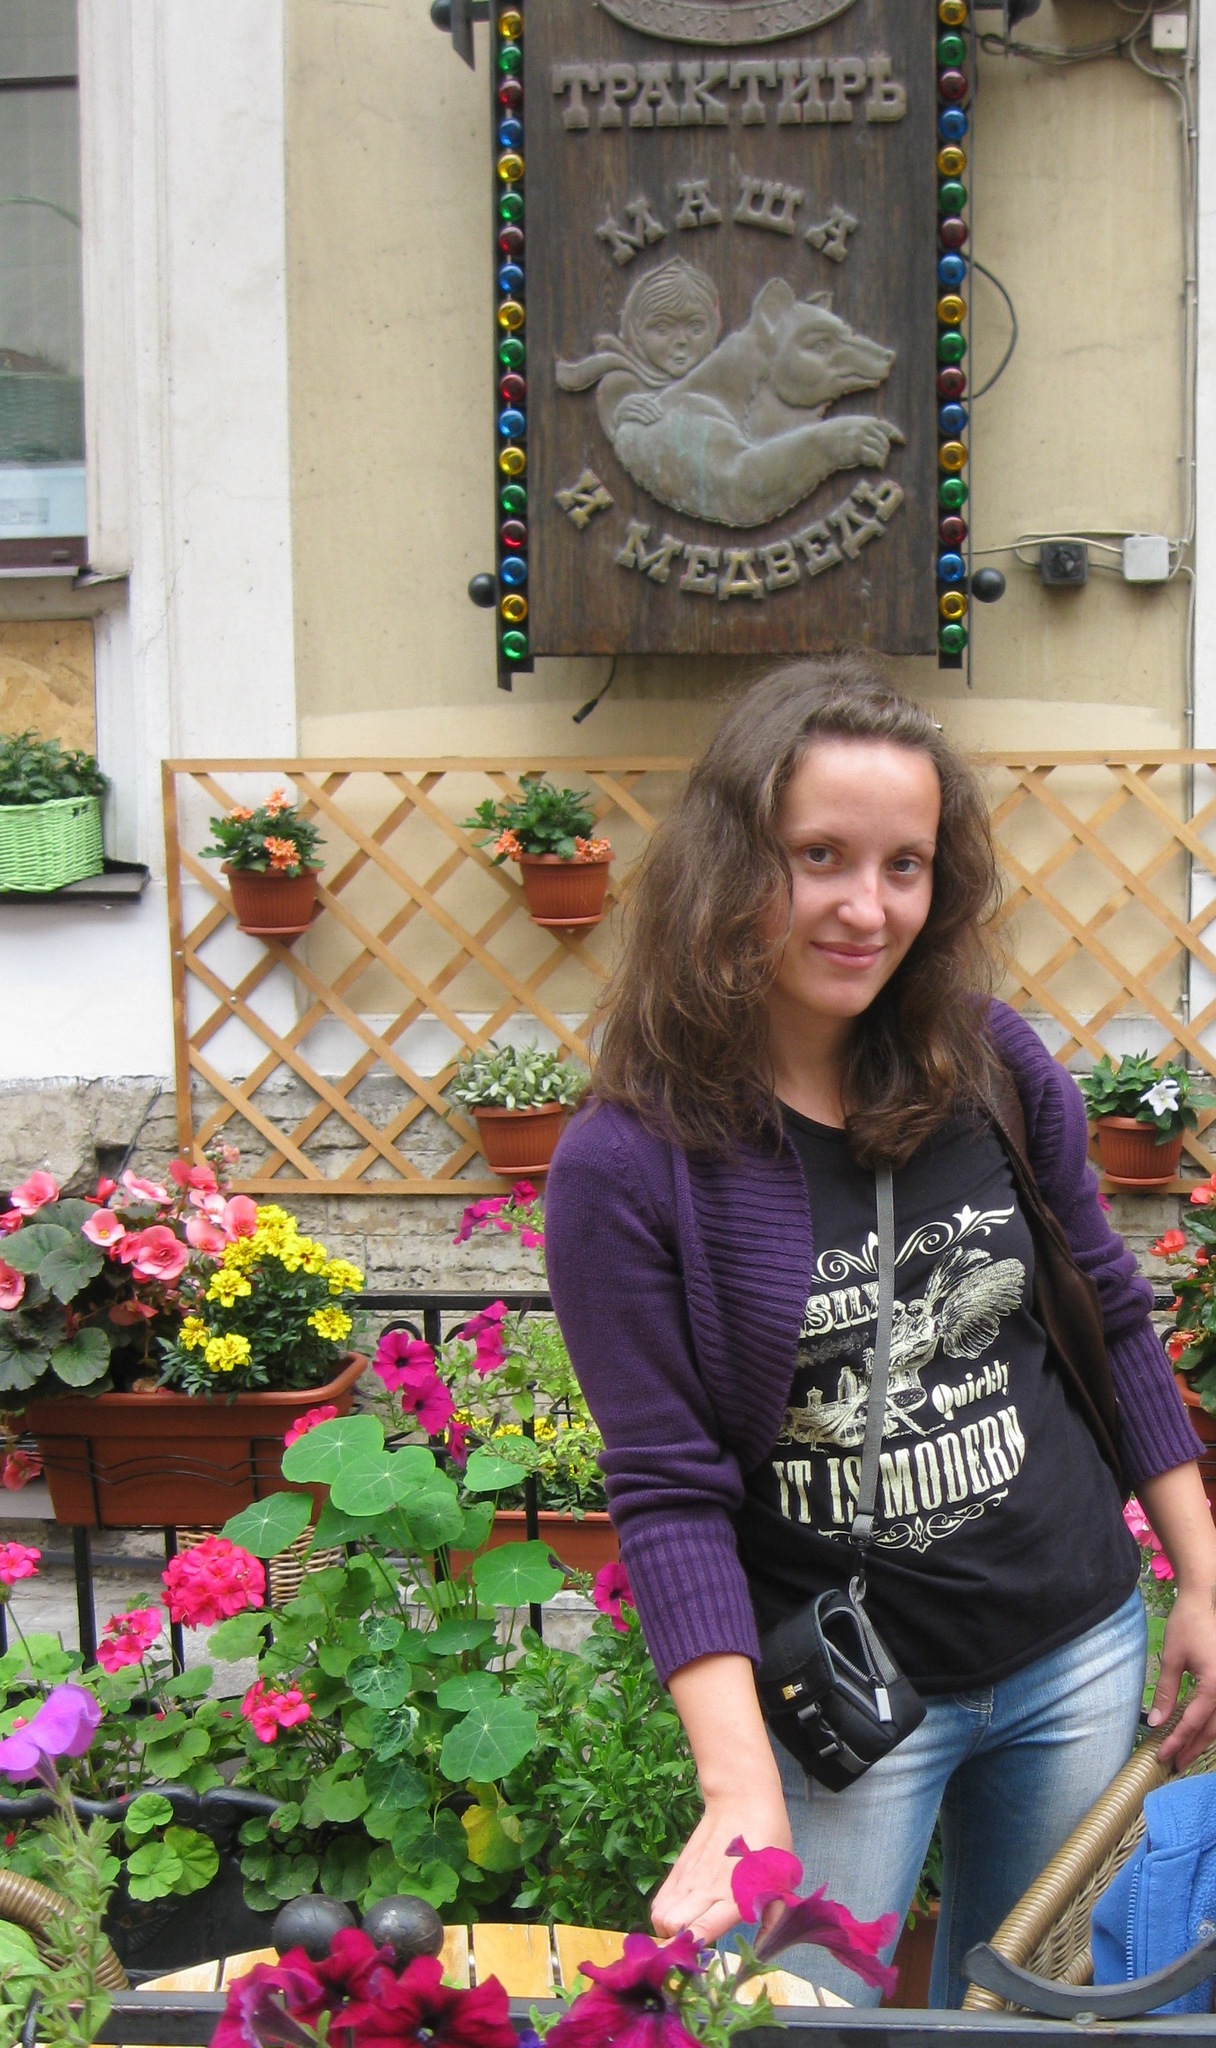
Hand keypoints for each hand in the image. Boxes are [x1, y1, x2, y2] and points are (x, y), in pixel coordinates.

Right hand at [651, 1789, 791, 1944]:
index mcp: (734, 1895)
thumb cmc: (768, 1842)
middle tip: (696, 1944)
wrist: (741, 1800)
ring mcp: (688, 1878)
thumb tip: (764, 1950)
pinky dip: (663, 1914)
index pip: (701, 1929)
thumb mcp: (781, 1881)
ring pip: (659, 1915)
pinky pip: (659, 1901)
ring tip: (687, 1930)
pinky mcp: (678, 1868)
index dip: (693, 1947)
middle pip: (670, 1926)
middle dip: (678, 1943)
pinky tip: (681, 1914)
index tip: (699, 1958)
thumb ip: (773, 1918)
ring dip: (668, 1930)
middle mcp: (706, 1889)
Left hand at [1150, 1586, 1215, 1768]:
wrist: (1202, 1602)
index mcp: (1215, 1686)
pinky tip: (1197, 1734)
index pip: (1193, 1722)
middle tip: (1174, 1765)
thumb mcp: (1172, 1659)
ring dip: (1202, 1740)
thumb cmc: (1186, 1626)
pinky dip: (1209, 1726)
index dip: (1176, 1741)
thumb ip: (1167, 1693)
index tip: (1162, 1755)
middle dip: (1192, 1748)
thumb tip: (1156, 1721)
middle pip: (1211, 1730)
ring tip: (1184, 1755)